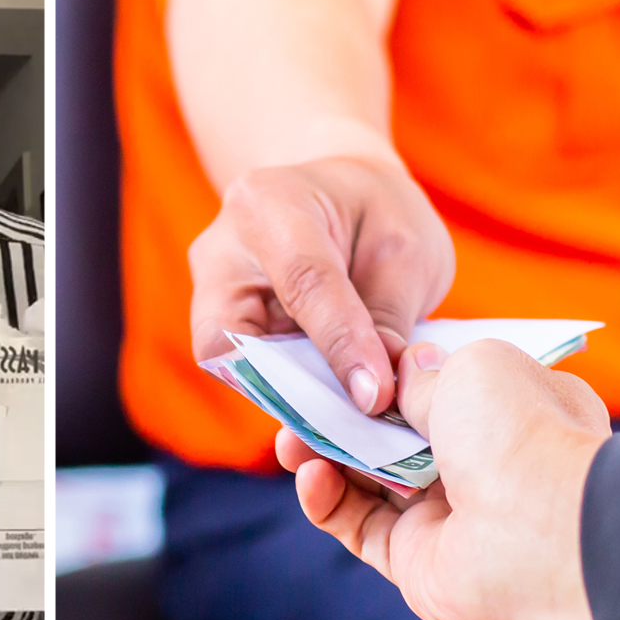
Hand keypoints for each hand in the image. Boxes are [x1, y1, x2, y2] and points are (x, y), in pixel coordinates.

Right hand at [189, 154, 453, 413]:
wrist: (340, 197)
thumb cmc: (376, 211)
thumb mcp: (405, 248)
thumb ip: (388, 317)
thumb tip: (377, 394)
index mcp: (271, 203)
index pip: (303, 282)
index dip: (340, 345)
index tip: (375, 396)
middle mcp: (223, 251)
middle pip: (233, 341)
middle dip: (293, 389)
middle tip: (355, 418)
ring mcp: (213, 294)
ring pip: (235, 370)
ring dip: (293, 402)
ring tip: (351, 422)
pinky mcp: (223, 331)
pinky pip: (248, 378)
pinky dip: (292, 400)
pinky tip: (334, 413)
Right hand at [275, 339, 610, 619]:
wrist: (540, 532)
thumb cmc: (517, 433)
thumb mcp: (470, 369)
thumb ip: (425, 372)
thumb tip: (404, 366)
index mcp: (512, 411)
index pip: (443, 387)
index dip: (391, 376)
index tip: (345, 359)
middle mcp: (482, 464)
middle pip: (395, 435)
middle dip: (344, 416)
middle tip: (298, 399)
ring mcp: (449, 514)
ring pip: (369, 480)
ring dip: (325, 456)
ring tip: (289, 438)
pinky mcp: (417, 561)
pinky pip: (359, 527)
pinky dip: (328, 501)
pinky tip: (309, 476)